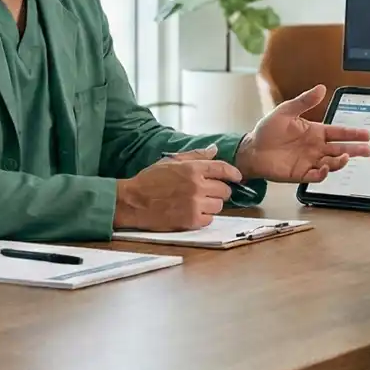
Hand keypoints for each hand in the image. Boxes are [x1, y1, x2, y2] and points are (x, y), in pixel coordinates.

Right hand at [114, 146, 241, 230]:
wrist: (132, 202)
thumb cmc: (150, 180)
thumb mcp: (171, 161)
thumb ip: (195, 155)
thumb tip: (214, 149)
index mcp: (192, 168)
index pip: (223, 169)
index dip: (233, 173)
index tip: (237, 177)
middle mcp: (196, 185)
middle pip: (225, 190)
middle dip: (219, 191)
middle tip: (208, 192)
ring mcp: (194, 204)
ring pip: (219, 206)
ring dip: (211, 205)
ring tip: (196, 203)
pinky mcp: (190, 220)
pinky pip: (209, 219)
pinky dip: (203, 217)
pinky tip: (192, 213)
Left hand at [233, 85, 369, 182]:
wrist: (252, 149)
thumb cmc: (267, 130)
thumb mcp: (286, 111)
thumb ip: (304, 102)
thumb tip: (321, 88)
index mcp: (314, 132)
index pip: (338, 133)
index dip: (353, 133)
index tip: (366, 134)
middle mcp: (315, 147)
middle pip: (340, 149)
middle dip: (355, 149)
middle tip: (368, 150)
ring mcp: (309, 161)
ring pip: (332, 163)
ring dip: (341, 161)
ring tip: (347, 157)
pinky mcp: (301, 174)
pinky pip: (317, 175)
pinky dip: (324, 173)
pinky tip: (326, 167)